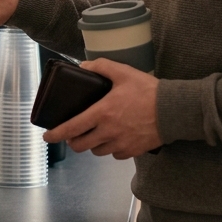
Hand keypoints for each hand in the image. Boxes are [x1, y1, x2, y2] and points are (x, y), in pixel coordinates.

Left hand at [43, 58, 162, 159]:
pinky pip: (114, 154)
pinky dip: (111, 148)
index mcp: (102, 113)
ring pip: (97, 151)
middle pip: (81, 145)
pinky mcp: (133, 151)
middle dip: (73, 141)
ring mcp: (120, 144)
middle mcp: (108, 132)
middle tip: (74, 133)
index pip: (72, 128)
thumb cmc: (148, 91)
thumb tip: (83, 66)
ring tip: (95, 134)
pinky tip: (114, 138)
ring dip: (92, 144)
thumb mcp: (124, 72)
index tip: (47, 136)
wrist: (174, 110)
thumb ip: (101, 67)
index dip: (56, 134)